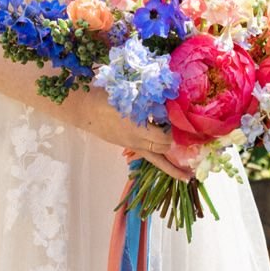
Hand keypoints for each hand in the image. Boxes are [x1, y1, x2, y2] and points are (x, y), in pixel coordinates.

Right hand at [73, 94, 193, 181]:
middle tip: (180, 135)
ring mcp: (130, 145)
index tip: (173, 118)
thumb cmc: (104, 96)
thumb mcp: (127, 94)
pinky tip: (172, 171)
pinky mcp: (126, 145)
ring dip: (171, 166)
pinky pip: (147, 157)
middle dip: (172, 143)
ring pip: (156, 160)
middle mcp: (134, 141)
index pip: (162, 139)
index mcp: (135, 128)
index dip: (171, 131)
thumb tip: (167, 101)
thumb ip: (146, 99)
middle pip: (162, 149)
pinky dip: (161, 164)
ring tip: (186, 176)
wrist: (83, 107)